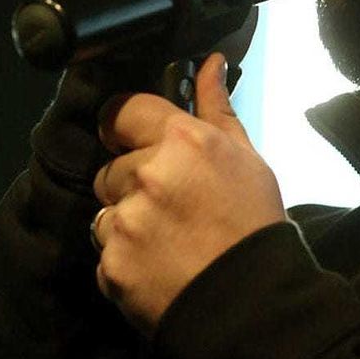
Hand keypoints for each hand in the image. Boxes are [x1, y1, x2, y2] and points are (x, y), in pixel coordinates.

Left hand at [91, 53, 286, 333]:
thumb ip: (217, 108)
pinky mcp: (112, 261)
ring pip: (107, 209)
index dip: (126, 124)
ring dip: (128, 219)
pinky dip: (127, 255)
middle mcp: (148, 174)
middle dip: (134, 181)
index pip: (121, 110)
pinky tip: (161, 259)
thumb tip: (211, 63)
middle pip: (113, 166)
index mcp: (182, 141)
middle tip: (174, 201)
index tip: (136, 138)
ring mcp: (126, 220)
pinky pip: (106, 249)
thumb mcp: (244, 156)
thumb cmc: (253, 221)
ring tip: (170, 235)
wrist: (251, 295)